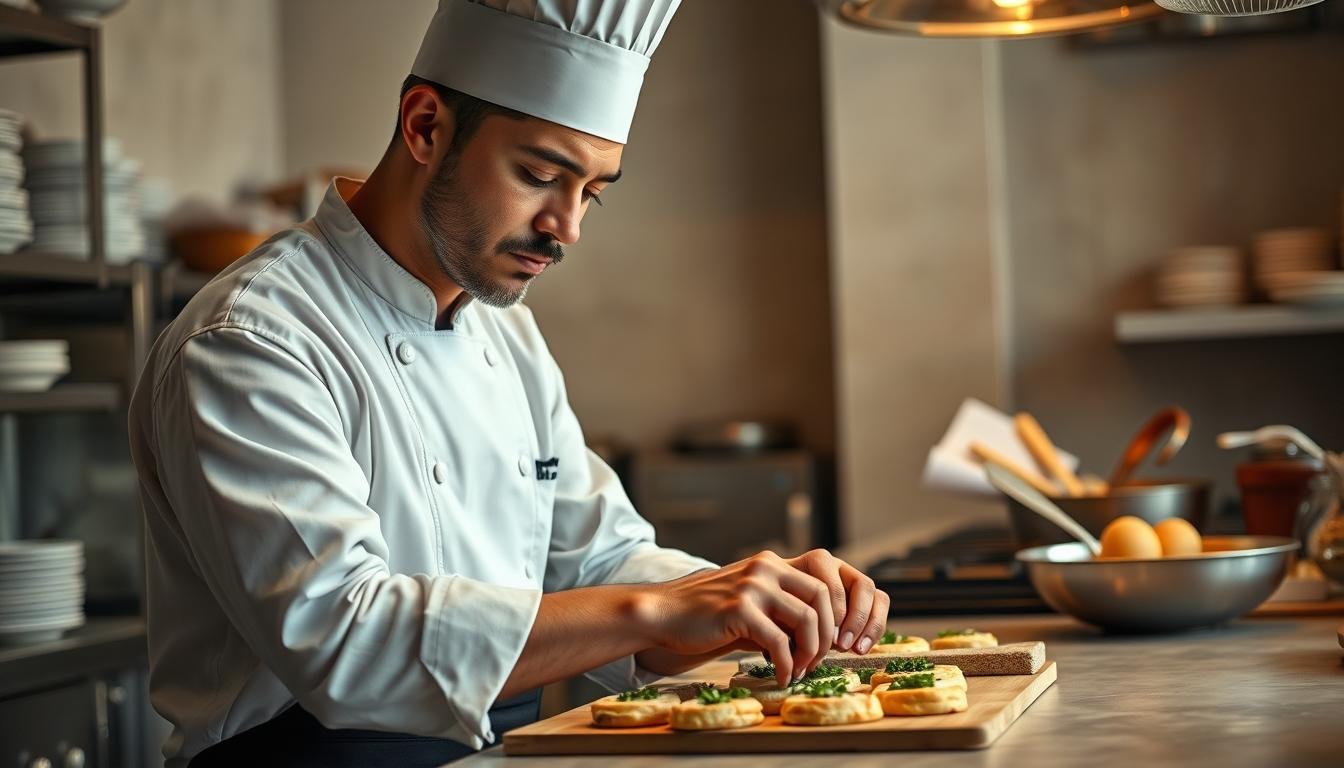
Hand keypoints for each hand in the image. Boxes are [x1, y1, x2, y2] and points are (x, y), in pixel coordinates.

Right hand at [635, 550, 880, 686]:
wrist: (664, 613)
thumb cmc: (708, 614)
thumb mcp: (750, 599)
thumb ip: (780, 607)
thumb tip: (820, 635)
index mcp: (772, 563)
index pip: (824, 581)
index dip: (836, 614)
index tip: (832, 641)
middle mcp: (766, 567)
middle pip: (823, 597)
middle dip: (828, 634)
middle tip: (820, 660)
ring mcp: (753, 587)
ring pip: (807, 619)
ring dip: (811, 652)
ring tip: (801, 670)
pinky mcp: (739, 610)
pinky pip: (779, 642)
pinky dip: (787, 665)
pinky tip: (782, 676)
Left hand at [785, 549, 889, 654]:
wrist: (777, 612)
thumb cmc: (775, 611)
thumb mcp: (778, 611)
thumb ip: (793, 618)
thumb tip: (811, 640)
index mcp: (816, 562)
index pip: (835, 580)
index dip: (835, 609)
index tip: (827, 637)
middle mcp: (839, 567)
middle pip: (862, 585)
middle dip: (856, 618)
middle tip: (842, 645)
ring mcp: (854, 581)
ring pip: (875, 595)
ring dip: (868, 625)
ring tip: (856, 650)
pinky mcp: (865, 598)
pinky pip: (880, 607)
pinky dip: (874, 629)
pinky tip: (860, 649)